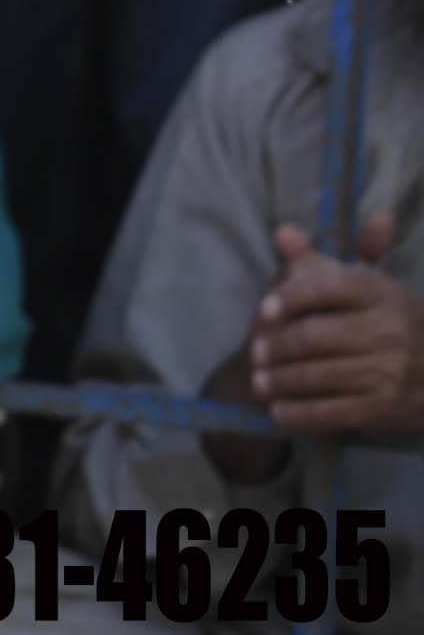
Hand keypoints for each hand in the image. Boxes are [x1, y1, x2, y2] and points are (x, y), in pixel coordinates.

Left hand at [253, 217, 423, 437]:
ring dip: (280, 381)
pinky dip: (300, 414)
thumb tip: (282, 234)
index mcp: (379, 294)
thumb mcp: (366, 286)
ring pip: (317, 375)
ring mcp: (387, 373)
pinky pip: (332, 412)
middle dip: (276, 346)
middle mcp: (386, 331)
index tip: (264, 310)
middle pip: (313, 336)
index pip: (327, 288)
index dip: (290, 297)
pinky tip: (279, 412)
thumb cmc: (393, 323)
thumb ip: (322, 261)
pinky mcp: (384, 409)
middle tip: (255, 353)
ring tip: (259, 382)